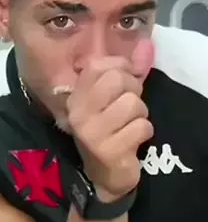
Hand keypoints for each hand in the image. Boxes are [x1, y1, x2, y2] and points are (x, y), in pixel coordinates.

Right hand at [66, 40, 154, 200]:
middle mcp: (78, 113)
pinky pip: (142, 127)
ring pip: (134, 104)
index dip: (119, 67)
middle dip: (132, 92)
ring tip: (128, 126)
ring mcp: (91, 133)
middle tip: (127, 108)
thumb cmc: (107, 132)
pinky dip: (144, 133)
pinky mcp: (108, 150)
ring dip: (140, 115)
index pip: (97, 65)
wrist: (102, 175)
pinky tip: (131, 141)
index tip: (123, 82)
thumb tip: (145, 46)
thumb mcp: (109, 102)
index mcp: (75, 98)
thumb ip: (124, 74)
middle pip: (118, 80)